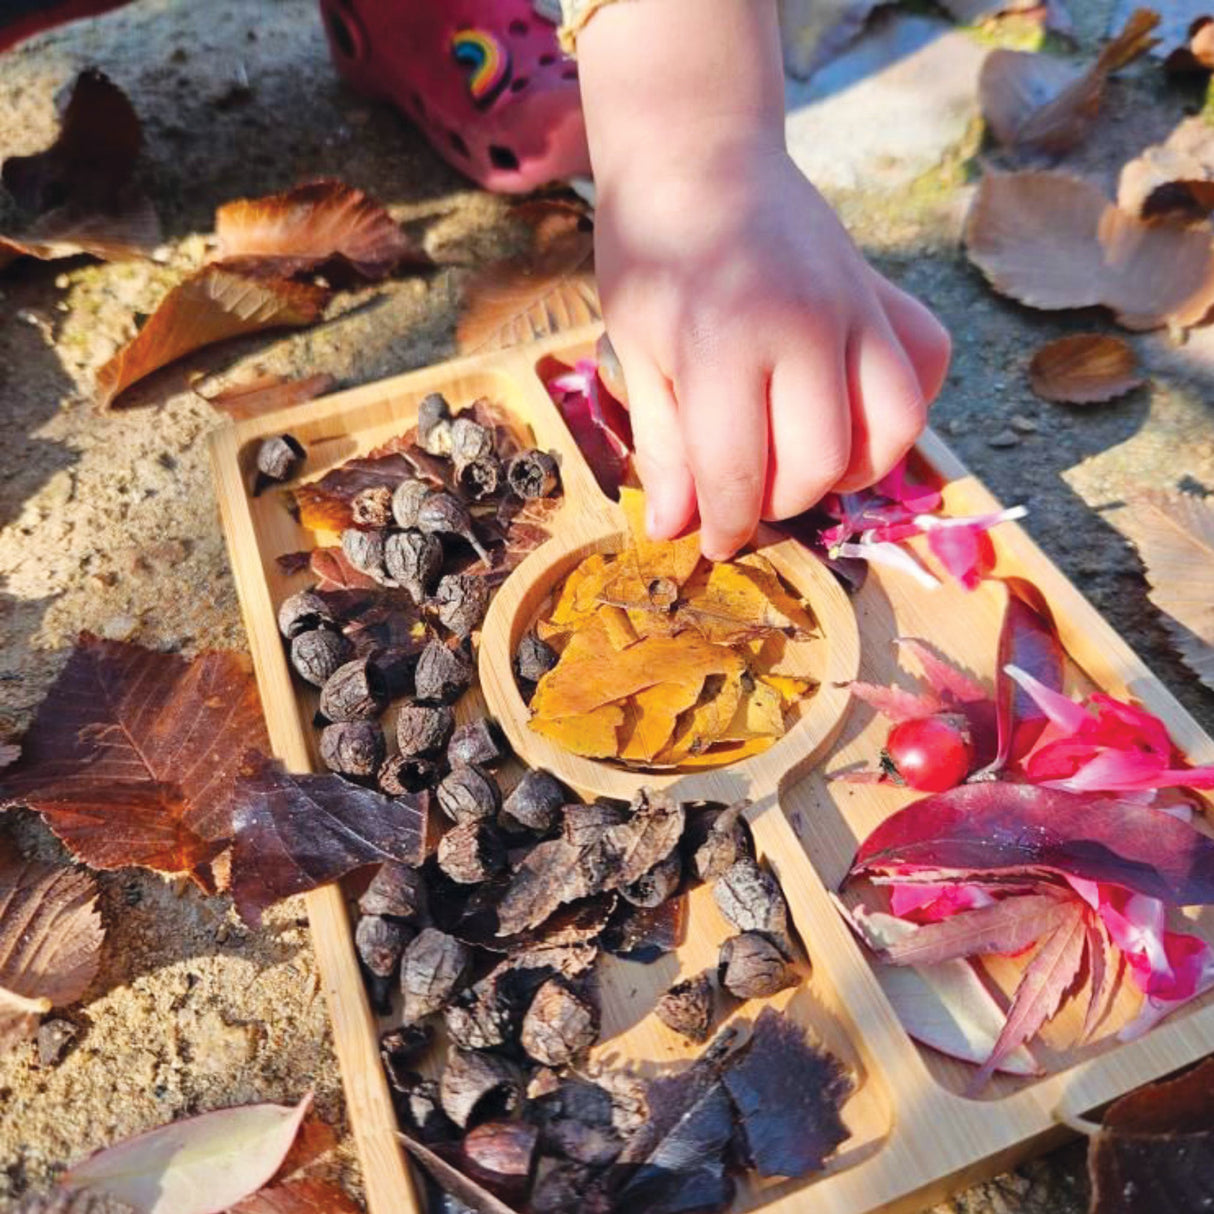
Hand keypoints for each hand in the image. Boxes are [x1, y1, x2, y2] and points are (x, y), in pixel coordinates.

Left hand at [594, 144, 949, 558]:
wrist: (700, 157)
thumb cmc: (653, 254)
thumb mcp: (634, 351)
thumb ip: (663, 445)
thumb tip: (677, 529)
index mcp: (723, 342)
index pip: (738, 473)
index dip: (725, 526)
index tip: (713, 542)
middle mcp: (804, 325)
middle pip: (821, 464)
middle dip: (781, 502)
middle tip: (747, 491)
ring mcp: (857, 305)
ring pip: (897, 428)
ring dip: (851, 468)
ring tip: (804, 459)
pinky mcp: (889, 292)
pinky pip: (926, 367)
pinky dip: (900, 407)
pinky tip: (852, 410)